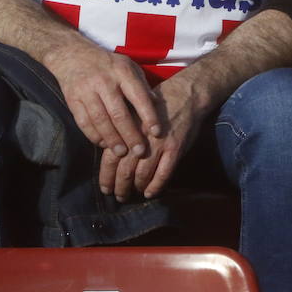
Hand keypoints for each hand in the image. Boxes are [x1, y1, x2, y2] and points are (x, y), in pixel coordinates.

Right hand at [42, 39, 160, 158]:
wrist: (73, 55)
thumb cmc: (107, 64)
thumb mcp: (128, 67)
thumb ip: (142, 85)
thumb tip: (158, 104)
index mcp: (122, 71)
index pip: (139, 96)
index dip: (149, 116)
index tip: (157, 132)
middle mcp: (104, 81)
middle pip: (119, 113)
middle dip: (131, 135)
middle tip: (140, 151)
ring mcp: (87, 90)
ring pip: (101, 120)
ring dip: (112, 139)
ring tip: (122, 152)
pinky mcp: (72, 99)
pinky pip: (84, 122)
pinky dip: (94, 136)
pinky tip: (104, 143)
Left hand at [98, 72, 206, 200]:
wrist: (186, 95)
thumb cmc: (157, 104)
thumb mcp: (135, 111)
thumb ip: (123, 131)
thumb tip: (110, 153)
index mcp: (127, 127)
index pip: (111, 156)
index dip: (106, 176)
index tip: (105, 187)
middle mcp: (140, 137)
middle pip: (125, 170)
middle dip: (120, 186)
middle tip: (118, 196)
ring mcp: (159, 144)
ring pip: (143, 174)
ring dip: (136, 188)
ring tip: (133, 195)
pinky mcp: (175, 149)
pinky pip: (163, 174)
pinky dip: (156, 186)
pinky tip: (150, 193)